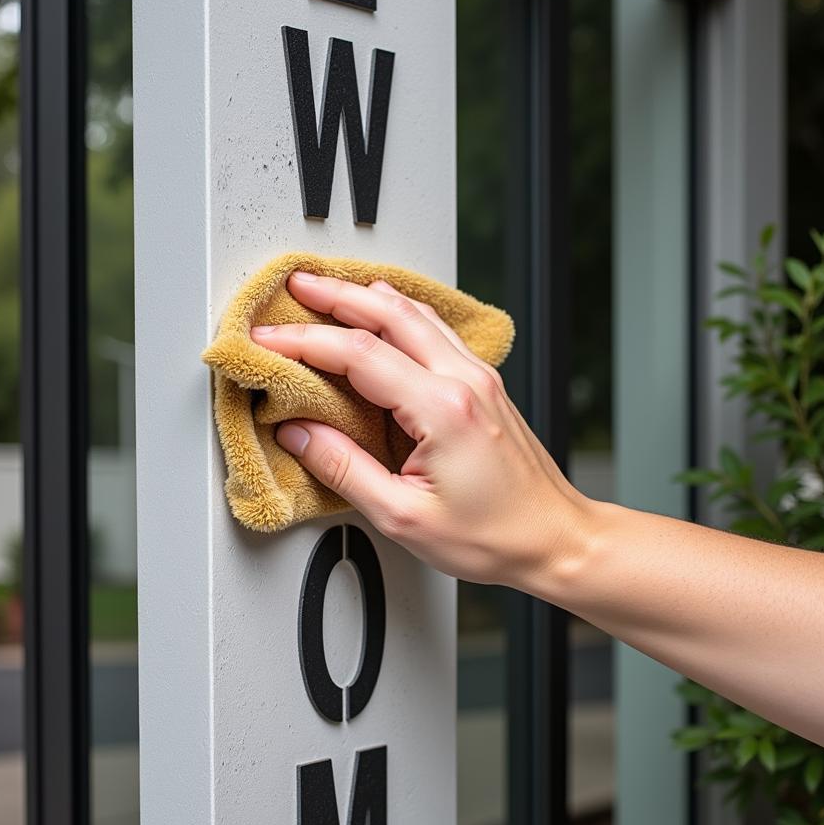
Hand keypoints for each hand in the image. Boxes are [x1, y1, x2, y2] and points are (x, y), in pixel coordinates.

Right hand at [250, 272, 592, 589]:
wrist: (554, 538)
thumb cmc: (493, 535)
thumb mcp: (403, 517)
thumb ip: (344, 469)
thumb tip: (298, 434)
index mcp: (443, 410)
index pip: (359, 354)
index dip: (305, 341)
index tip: (268, 340)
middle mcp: (464, 382)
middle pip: (389, 314)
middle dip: (335, 295)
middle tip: (295, 287)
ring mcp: (479, 378)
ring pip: (416, 315)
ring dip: (367, 296)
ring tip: (329, 290)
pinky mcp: (484, 385)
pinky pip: (436, 330)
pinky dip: (400, 314)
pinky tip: (385, 313)